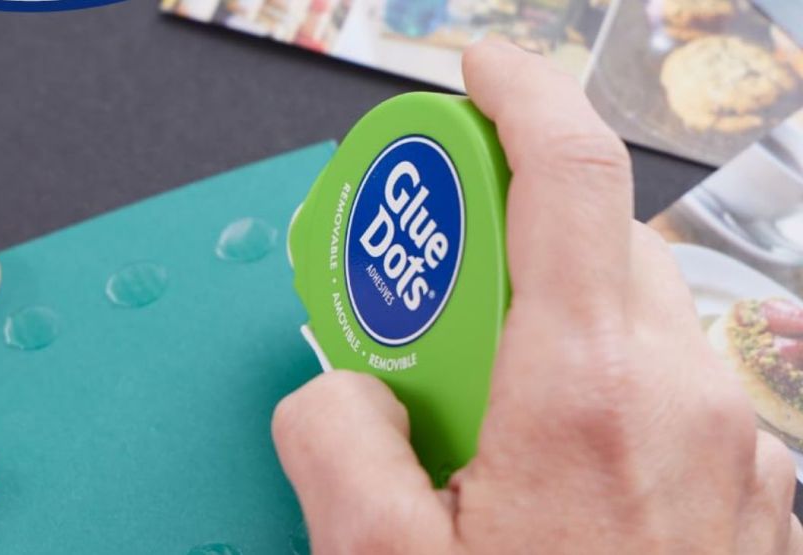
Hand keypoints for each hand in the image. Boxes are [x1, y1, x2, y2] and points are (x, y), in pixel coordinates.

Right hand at [271, 41, 802, 553]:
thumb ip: (332, 437)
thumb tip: (335, 391)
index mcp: (585, 395)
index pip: (564, 172)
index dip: (515, 93)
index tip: (474, 70)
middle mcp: (682, 398)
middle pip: (594, 237)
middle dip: (506, 235)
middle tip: (435, 292)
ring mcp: (731, 440)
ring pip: (631, 309)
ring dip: (549, 314)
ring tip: (481, 401)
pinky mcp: (746, 481)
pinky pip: (661, 379)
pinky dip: (596, 378)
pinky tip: (546, 458)